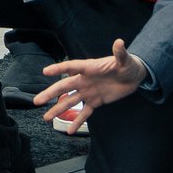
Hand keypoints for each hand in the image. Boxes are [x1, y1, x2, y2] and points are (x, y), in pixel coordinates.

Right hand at [33, 39, 149, 126]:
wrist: (134, 76)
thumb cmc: (128, 64)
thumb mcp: (125, 59)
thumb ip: (120, 53)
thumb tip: (120, 42)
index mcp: (89, 68)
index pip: (71, 67)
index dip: (59, 68)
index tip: (45, 72)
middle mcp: (85, 80)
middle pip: (64, 87)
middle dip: (50, 94)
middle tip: (37, 101)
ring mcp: (88, 92)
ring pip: (70, 101)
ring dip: (58, 109)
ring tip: (46, 117)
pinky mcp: (95, 102)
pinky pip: (84, 113)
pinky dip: (77, 121)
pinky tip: (69, 131)